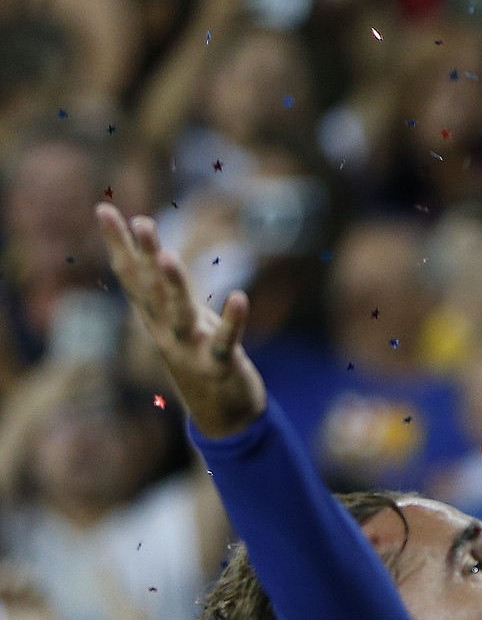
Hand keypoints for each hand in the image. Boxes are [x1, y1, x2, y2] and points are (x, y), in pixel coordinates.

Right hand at [96, 203, 265, 438]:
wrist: (221, 411)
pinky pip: (225, 342)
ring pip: (179, 315)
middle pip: (152, 290)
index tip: (104, 208)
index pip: (132, 275)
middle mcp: (165, 330)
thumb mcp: (177, 318)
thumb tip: (152, 253)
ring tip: (168, 257)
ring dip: (174, 287)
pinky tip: (239, 296)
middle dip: (145, 256)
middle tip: (141, 222)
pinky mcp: (219, 365)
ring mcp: (190, 349)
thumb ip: (164, 289)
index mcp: (154, 316)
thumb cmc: (199, 354)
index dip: (118, 244)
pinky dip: (232, 321)